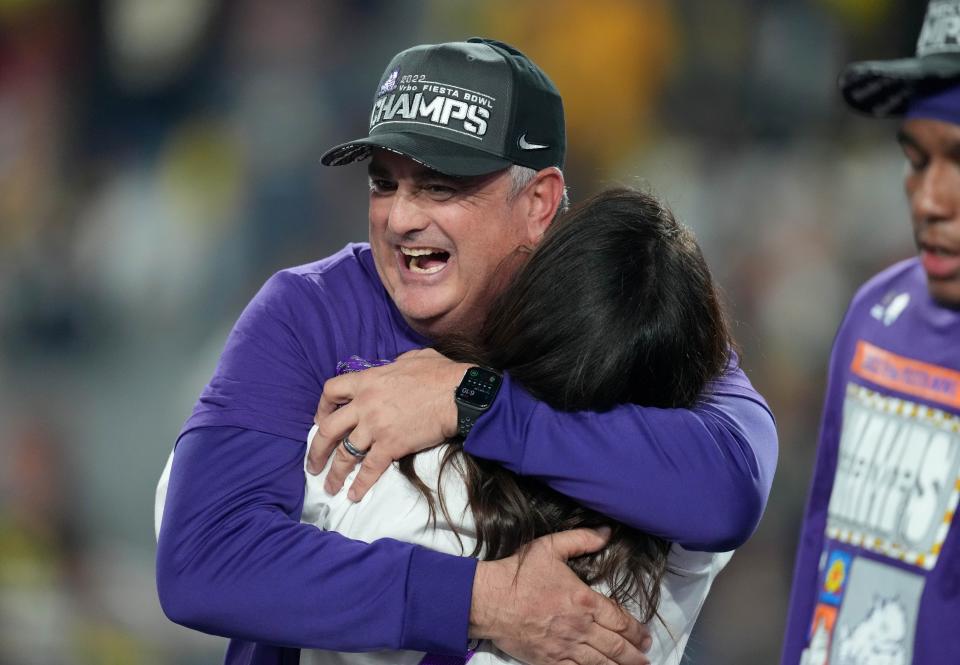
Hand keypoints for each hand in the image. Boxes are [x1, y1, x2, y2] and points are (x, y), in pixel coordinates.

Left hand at [306, 348, 468, 500]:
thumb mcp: (411, 359)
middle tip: (313, 464)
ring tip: (328, 487)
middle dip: (316, 449)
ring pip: (344, 454)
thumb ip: (394, 365)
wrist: (459, 394)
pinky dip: (360, 484)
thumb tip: (394, 368)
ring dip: (334, 472)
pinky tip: (353, 495)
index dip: (322, 406)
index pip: (331, 391)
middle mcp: (365, 405)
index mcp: (367, 381)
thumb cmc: (439, 374)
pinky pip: (370, 469)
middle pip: (328, 429)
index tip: (321, 419)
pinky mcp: (391, 446)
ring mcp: (376, 427)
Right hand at [471, 528, 651, 664]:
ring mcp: (565, 647)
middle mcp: (580, 627)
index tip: (644, 635)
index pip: (619, 619)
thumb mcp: (551, 547)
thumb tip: (607, 531)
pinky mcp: (550, 661)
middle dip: (634, 652)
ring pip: (601, 662)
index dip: (635, 629)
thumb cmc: (519, 573)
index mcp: (584, 600)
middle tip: (645, 655)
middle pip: (616, 645)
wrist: (489, 599)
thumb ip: (582, 539)